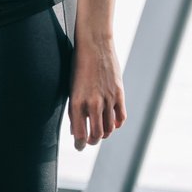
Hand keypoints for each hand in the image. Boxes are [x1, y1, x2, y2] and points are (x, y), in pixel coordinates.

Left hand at [69, 36, 125, 150]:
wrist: (94, 44)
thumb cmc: (78, 64)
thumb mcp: (70, 87)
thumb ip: (74, 109)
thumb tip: (75, 130)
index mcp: (77, 101)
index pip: (79, 133)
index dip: (79, 144)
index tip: (78, 147)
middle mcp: (93, 103)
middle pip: (96, 135)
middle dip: (92, 141)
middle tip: (89, 141)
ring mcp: (108, 99)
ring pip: (109, 129)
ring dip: (104, 134)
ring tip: (99, 133)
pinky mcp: (119, 94)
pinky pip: (120, 118)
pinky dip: (116, 124)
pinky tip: (111, 123)